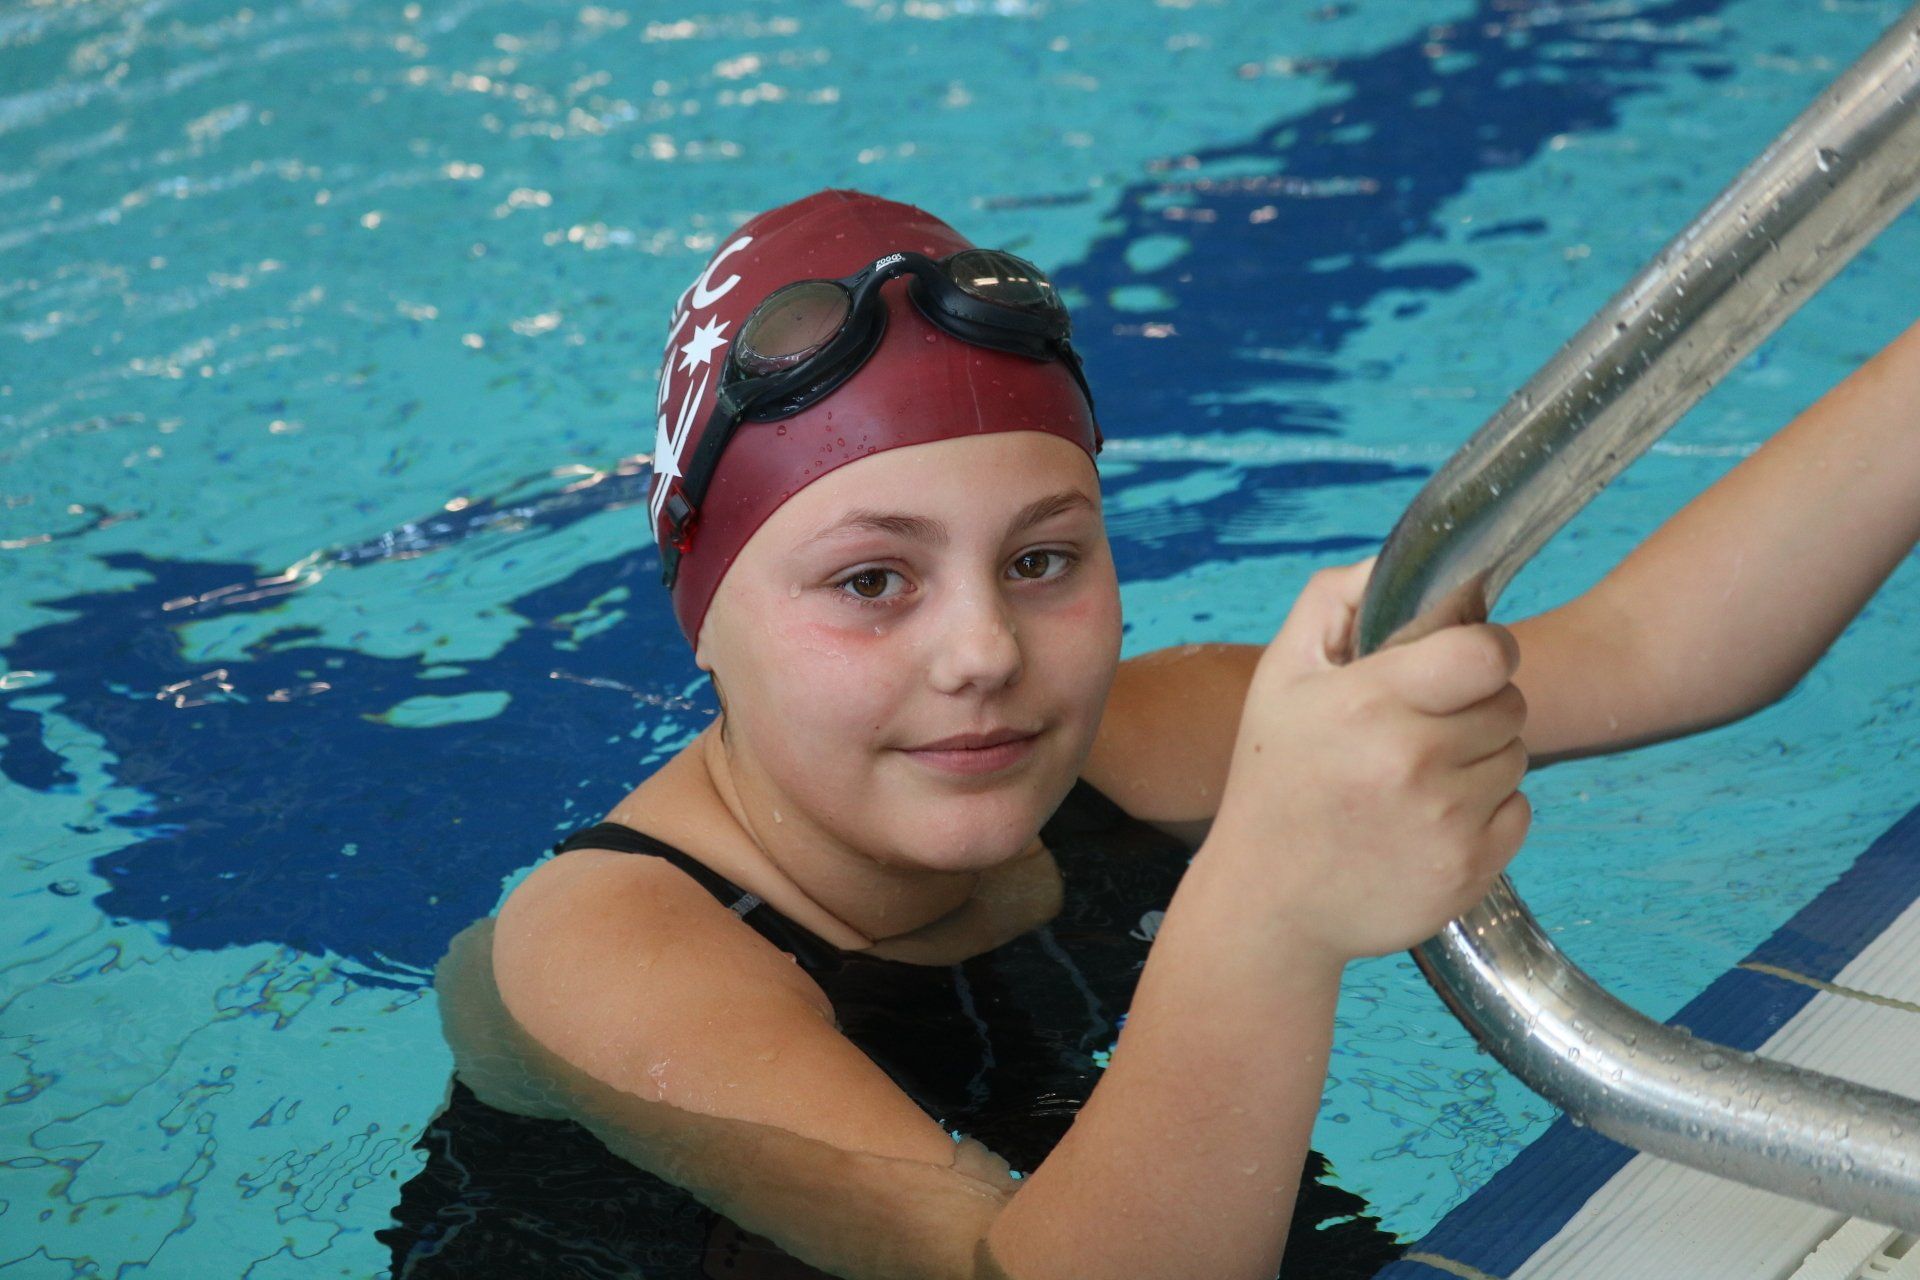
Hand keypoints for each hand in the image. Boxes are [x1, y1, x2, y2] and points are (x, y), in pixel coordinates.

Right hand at [1204, 555, 1531, 960]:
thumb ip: (1335, 600)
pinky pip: (1520, 812)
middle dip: (1476, 706)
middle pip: (1509, 703)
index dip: (1483, 650)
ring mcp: (1447, 822)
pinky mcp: (1471, 870)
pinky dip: (1488, 811)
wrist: (1269, 902)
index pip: (1487, 652)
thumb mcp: (1281, 677)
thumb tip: (1398, 562)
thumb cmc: (1276, 779)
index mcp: (1370, 704)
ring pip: (1516, 757)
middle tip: (1423, 727)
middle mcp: (1414, 762)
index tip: (1457, 664)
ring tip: (1418, 778)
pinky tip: (1431, 820)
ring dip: (1481, 759)